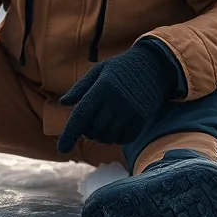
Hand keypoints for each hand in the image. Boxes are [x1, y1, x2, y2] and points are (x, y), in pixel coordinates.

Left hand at [56, 42, 177, 153]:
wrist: (154, 66)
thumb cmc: (121, 68)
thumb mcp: (99, 71)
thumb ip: (80, 88)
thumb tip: (63, 102)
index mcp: (101, 88)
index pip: (80, 116)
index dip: (69, 134)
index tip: (61, 149)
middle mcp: (115, 101)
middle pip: (92, 131)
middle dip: (87, 130)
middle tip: (92, 118)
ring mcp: (129, 112)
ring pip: (106, 137)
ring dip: (101, 134)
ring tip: (105, 120)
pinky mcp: (141, 119)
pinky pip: (123, 140)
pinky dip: (116, 137)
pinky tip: (117, 124)